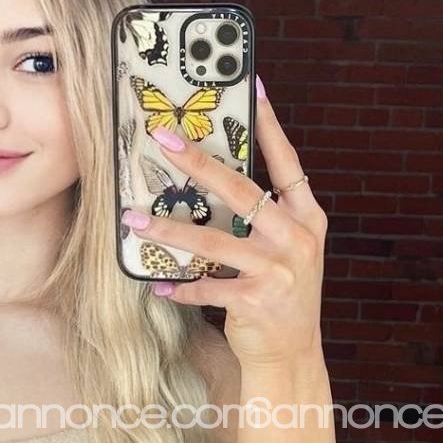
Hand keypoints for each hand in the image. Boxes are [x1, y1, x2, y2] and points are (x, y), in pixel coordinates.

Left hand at [121, 77, 327, 370]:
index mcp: (308, 218)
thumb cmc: (281, 296)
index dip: (269, 125)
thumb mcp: (285, 251)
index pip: (287, 162)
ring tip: (134, 221)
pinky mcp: (258, 301)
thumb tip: (216, 177)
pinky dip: (180, 288)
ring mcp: (280, 271)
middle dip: (199, 163)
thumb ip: (264, 218)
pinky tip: (158, 285)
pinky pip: (207, 289)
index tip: (252, 87)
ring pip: (214, 242)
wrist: (292, 355)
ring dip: (170, 232)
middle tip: (164, 140)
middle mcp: (298, 239)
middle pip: (242, 191)